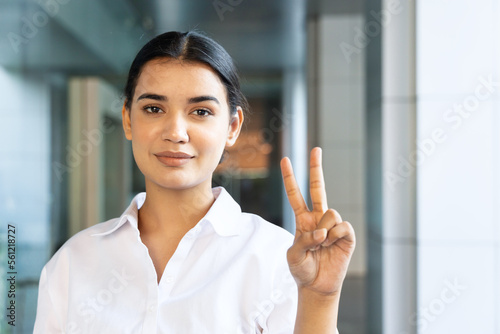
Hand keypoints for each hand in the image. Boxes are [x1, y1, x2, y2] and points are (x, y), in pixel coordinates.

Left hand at [280, 147, 354, 296]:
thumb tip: (322, 232)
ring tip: (321, 245)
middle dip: (316, 168)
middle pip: (318, 188)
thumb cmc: (302, 269)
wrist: (317, 286)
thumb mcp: (293, 255)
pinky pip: (342, 225)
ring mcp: (333, 225)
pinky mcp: (347, 235)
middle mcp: (318, 218)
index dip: (290, 178)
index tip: (285, 160)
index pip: (295, 195)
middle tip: (316, 148)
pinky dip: (335, 236)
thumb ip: (304, 240)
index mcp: (303, 220)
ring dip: (324, 229)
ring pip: (330, 211)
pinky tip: (332, 245)